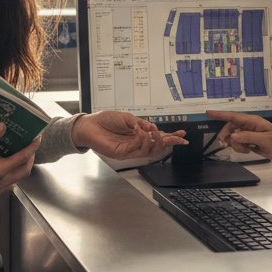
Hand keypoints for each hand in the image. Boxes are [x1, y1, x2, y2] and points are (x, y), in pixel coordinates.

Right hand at [0, 122, 39, 207]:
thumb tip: (2, 126)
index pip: (22, 158)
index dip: (32, 147)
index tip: (37, 139)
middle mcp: (0, 184)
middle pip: (24, 171)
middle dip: (30, 159)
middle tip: (30, 148)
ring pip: (16, 180)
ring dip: (20, 169)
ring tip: (17, 157)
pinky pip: (5, 187)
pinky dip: (9, 177)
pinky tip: (2, 170)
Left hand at [71, 112, 186, 160]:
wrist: (89, 125)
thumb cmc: (106, 121)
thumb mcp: (128, 117)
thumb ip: (142, 124)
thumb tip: (154, 128)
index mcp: (138, 134)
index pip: (157, 137)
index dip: (170, 137)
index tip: (182, 136)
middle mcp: (136, 143)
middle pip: (157, 147)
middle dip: (169, 143)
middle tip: (176, 138)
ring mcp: (130, 150)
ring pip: (150, 151)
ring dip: (156, 142)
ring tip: (155, 134)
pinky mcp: (122, 154)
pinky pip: (138, 150)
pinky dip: (143, 141)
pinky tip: (142, 133)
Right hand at [206, 110, 271, 161]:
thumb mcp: (265, 139)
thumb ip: (248, 137)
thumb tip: (234, 135)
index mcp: (253, 121)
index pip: (233, 116)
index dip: (220, 114)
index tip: (209, 113)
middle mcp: (249, 126)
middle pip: (230, 128)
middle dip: (227, 136)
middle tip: (225, 144)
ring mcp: (248, 133)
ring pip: (233, 137)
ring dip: (236, 145)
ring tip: (247, 149)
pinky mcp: (249, 141)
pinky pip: (238, 143)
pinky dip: (240, 148)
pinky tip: (249, 150)